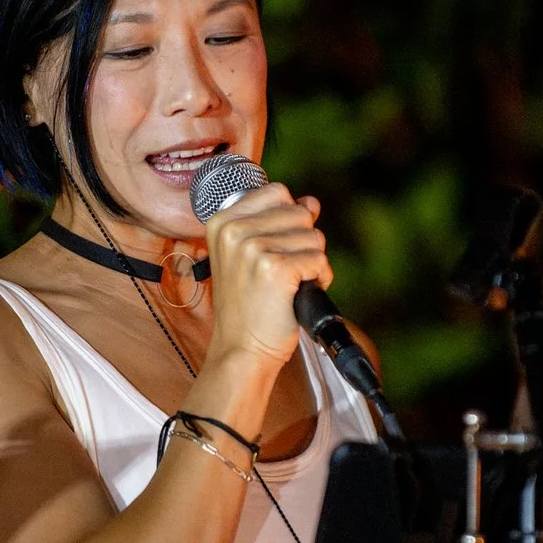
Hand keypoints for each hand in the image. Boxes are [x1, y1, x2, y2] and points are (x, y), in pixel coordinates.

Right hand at [203, 182, 331, 365]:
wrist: (242, 350)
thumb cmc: (249, 306)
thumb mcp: (250, 256)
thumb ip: (276, 223)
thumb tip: (311, 202)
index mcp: (222, 222)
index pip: (277, 192)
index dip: (289, 220)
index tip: (276, 248)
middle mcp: (234, 231)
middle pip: (300, 212)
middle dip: (303, 243)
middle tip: (282, 273)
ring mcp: (254, 248)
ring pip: (314, 236)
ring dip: (312, 263)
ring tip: (289, 286)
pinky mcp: (276, 268)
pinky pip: (320, 259)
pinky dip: (320, 279)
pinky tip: (299, 295)